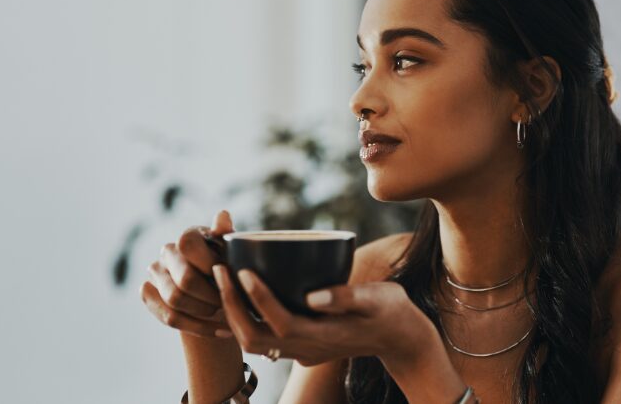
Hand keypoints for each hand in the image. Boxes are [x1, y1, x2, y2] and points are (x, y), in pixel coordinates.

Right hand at [140, 210, 235, 338]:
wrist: (217, 292)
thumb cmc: (230, 267)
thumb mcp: (235, 252)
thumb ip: (227, 236)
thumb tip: (223, 215)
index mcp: (188, 236)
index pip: (188, 246)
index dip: (211, 266)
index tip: (230, 278)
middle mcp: (167, 252)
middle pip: (184, 280)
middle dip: (211, 296)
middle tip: (229, 303)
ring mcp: (155, 273)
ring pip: (175, 301)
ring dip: (205, 312)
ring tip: (225, 314)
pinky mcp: (148, 293)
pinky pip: (170, 317)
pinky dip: (198, 327)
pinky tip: (220, 330)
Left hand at [211, 265, 440, 366]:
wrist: (401, 338)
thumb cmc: (392, 312)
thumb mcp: (378, 299)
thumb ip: (347, 298)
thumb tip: (313, 296)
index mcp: (324, 336)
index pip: (280, 322)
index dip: (257, 298)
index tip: (242, 270)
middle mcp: (307, 348)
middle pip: (254, 337)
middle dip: (231, 305)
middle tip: (220, 269)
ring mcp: (303, 350)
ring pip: (254, 341)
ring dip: (233, 312)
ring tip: (222, 278)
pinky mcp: (302, 345)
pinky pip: (263, 337)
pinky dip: (244, 318)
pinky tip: (237, 295)